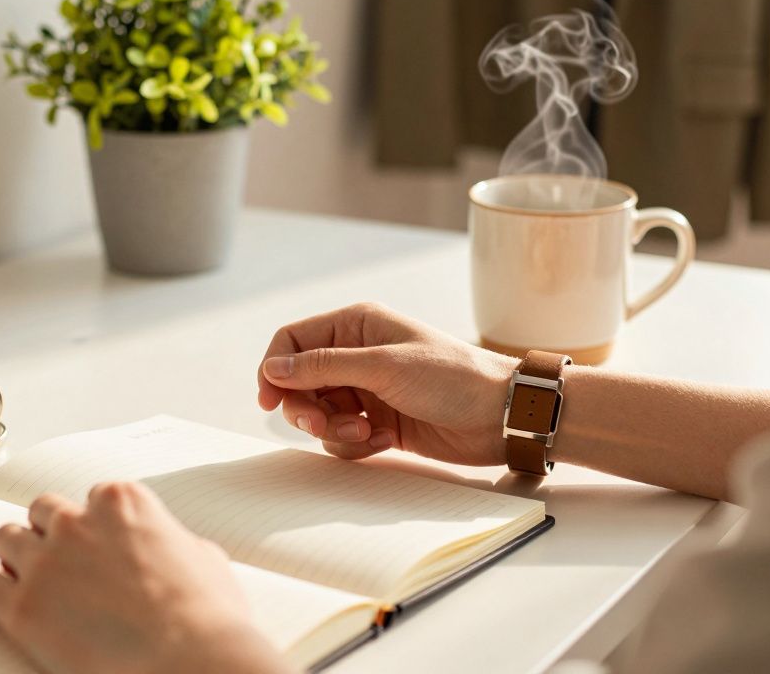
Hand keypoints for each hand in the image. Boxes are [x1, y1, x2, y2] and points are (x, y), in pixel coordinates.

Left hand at [0, 482, 288, 673]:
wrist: (190, 660)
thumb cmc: (206, 617)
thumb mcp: (204, 558)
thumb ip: (172, 541)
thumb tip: (171, 549)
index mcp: (122, 502)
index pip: (92, 497)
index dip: (94, 525)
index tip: (97, 543)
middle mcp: (77, 523)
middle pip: (44, 512)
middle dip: (52, 534)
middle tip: (62, 561)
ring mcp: (45, 563)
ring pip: (6, 538)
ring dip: (17, 557)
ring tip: (29, 580)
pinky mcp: (20, 607)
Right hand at [256, 302, 516, 464]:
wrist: (499, 416)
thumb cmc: (451, 377)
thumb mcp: (383, 366)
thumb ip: (324, 366)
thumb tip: (273, 368)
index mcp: (356, 325)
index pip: (293, 341)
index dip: (275, 369)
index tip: (269, 401)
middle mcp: (357, 355)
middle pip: (299, 383)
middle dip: (305, 408)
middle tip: (321, 425)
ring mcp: (367, 391)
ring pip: (318, 414)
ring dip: (333, 430)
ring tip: (365, 434)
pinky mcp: (377, 423)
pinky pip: (342, 438)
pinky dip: (355, 444)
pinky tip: (385, 441)